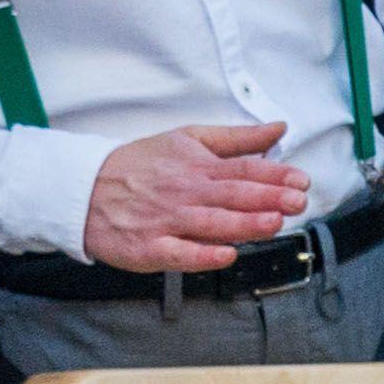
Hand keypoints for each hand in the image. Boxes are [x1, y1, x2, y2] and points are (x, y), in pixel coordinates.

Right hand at [83, 120, 311, 271]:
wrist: (83, 190)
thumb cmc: (137, 166)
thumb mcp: (186, 139)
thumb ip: (235, 138)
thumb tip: (277, 128)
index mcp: (196, 165)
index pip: (242, 169)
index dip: (274, 175)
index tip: (300, 180)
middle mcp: (184, 192)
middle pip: (232, 194)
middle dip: (268, 197)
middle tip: (297, 201)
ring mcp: (167, 220)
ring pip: (211, 223)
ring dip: (244, 224)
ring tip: (273, 223)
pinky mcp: (150, 248)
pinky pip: (179, 253)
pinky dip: (202, 255)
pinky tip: (226, 255)